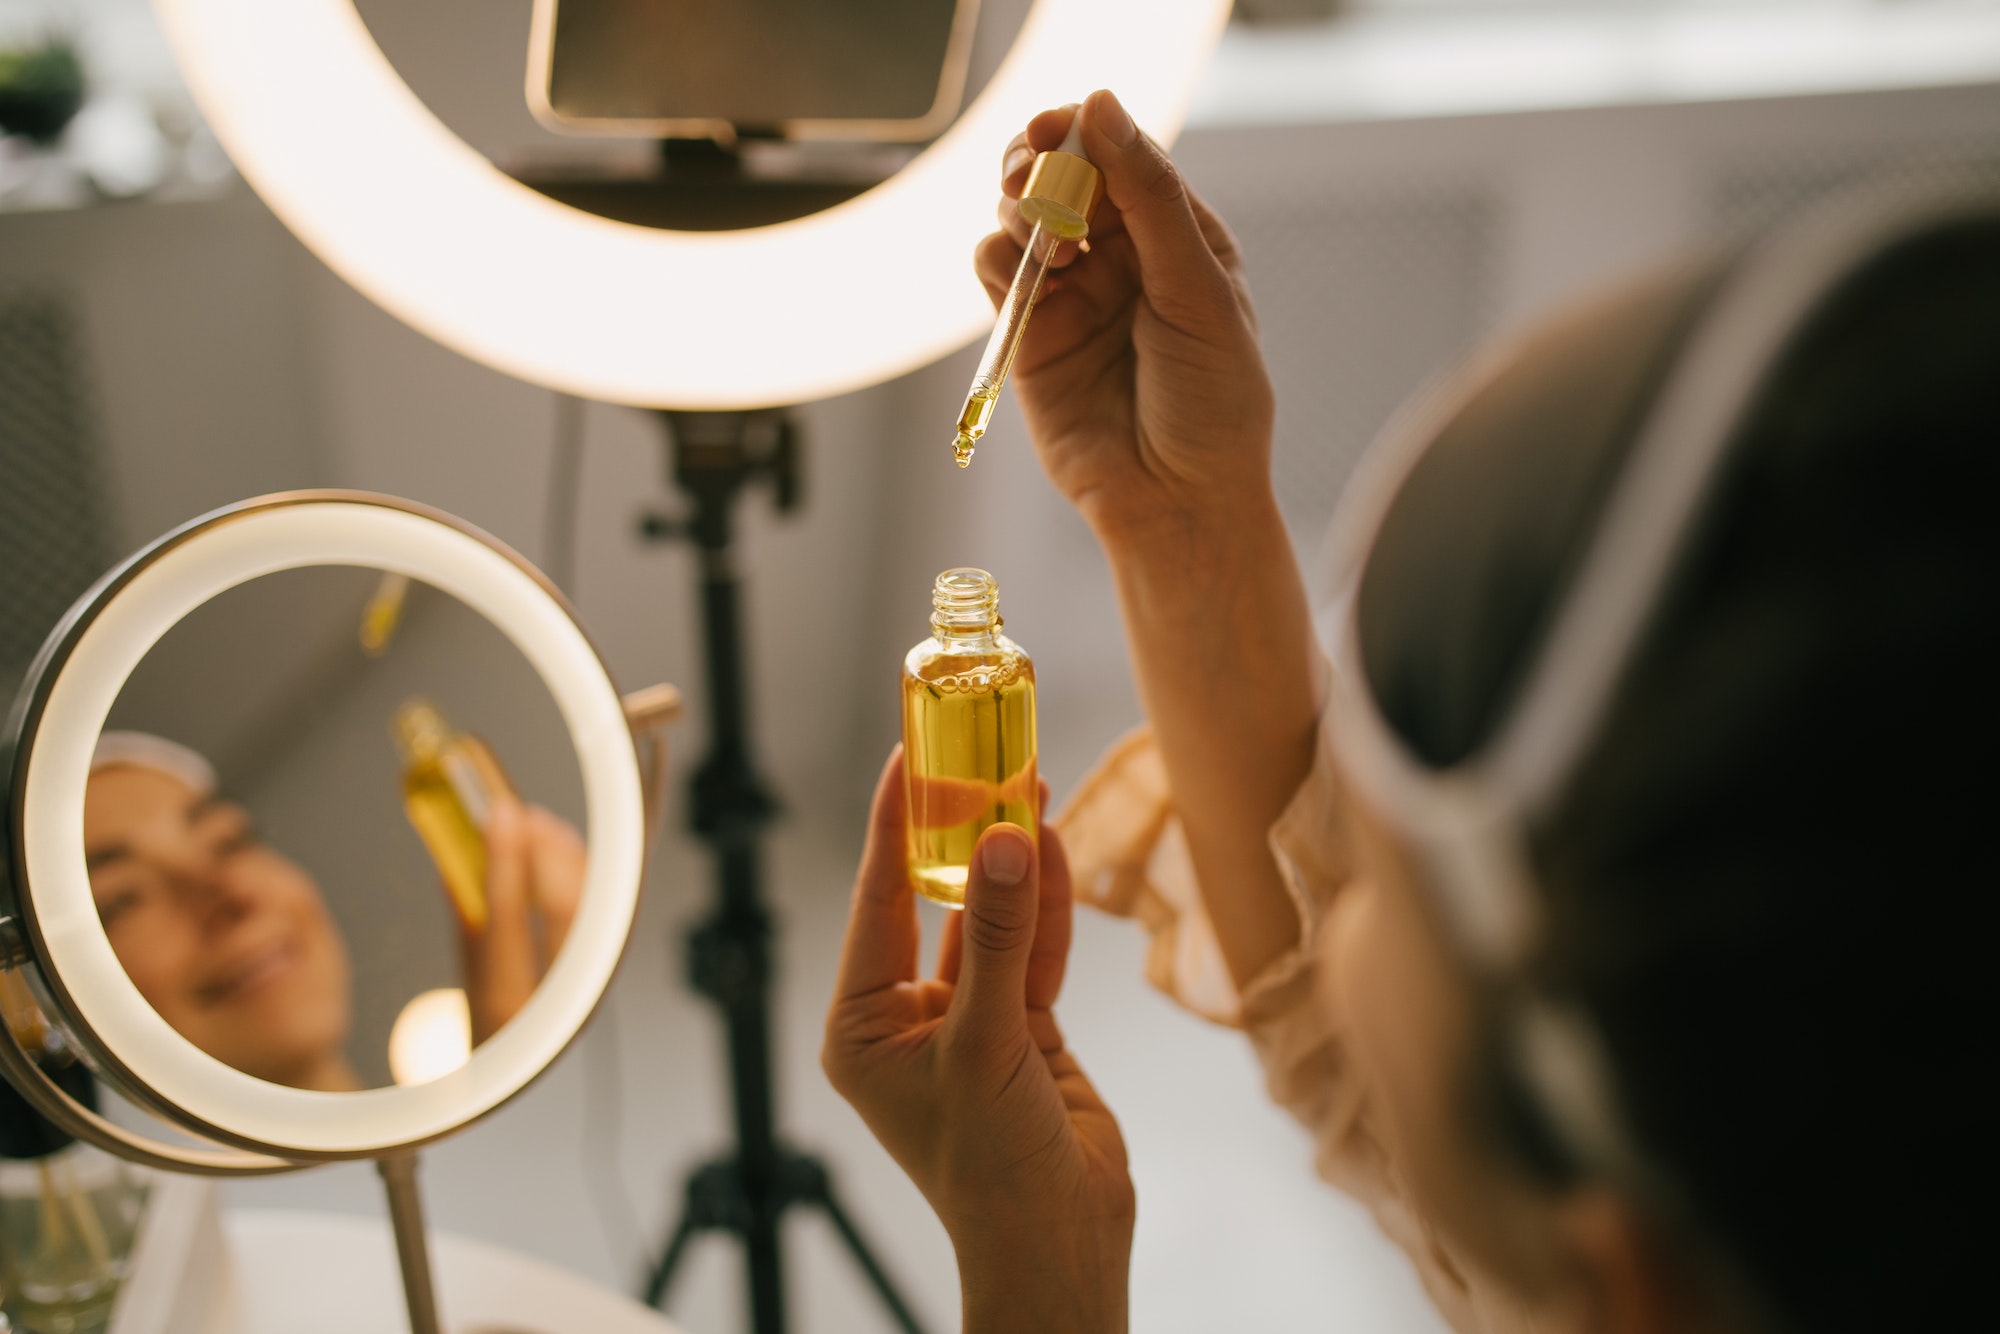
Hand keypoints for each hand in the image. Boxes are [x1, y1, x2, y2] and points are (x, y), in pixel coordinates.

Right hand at [458, 797, 584, 1044]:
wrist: (522, 1103)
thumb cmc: (487, 1057)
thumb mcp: (465, 997)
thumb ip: (468, 933)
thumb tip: (459, 864)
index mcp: (504, 1018)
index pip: (507, 927)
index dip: (504, 864)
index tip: (500, 817)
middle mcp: (553, 1013)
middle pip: (567, 915)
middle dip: (547, 856)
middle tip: (524, 815)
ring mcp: (586, 1000)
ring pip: (593, 916)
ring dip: (569, 864)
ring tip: (543, 827)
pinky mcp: (605, 988)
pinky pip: (604, 925)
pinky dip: (586, 885)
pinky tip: (569, 859)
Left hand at [824, 751, 1132, 1333]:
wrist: (1059, 1243)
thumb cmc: (992, 1170)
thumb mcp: (988, 1042)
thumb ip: (999, 936)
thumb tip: (1004, 839)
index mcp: (861, 1026)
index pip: (875, 901)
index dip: (896, 824)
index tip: (912, 757)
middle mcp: (906, 1018)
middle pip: (930, 902)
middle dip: (959, 835)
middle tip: (979, 761)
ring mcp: (966, 1023)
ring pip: (988, 922)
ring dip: (1011, 863)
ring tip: (1030, 787)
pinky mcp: (1021, 1032)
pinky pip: (1031, 953)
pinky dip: (1047, 908)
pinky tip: (1054, 850)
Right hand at [978, 88, 1275, 546]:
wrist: (1177, 503)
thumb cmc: (1212, 403)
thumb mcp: (1195, 290)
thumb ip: (1147, 197)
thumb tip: (1100, 105)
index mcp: (1178, 238)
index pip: (1124, 158)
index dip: (1086, 133)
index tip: (1057, 126)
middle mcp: (1123, 259)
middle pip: (1064, 177)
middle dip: (1040, 161)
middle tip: (1028, 167)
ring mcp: (1073, 295)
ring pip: (1022, 217)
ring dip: (1019, 209)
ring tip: (1045, 240)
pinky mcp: (1029, 335)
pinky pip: (995, 271)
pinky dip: (998, 257)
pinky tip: (1027, 274)